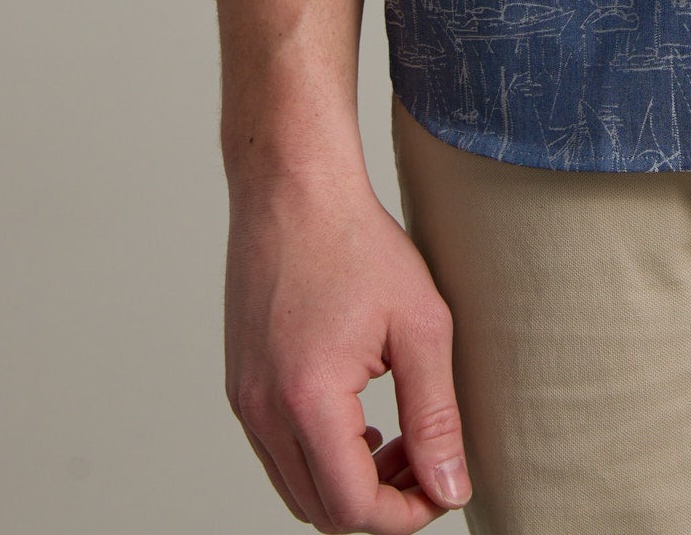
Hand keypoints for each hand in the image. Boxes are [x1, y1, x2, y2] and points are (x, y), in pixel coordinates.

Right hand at [223, 158, 469, 530]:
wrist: (294, 189)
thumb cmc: (357, 243)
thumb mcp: (421, 325)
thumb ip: (436, 416)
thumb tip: (450, 489)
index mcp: (306, 400)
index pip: (353, 507)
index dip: (405, 515)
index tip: (442, 486)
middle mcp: (262, 412)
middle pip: (322, 509)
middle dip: (382, 502)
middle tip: (426, 459)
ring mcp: (244, 402)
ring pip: (297, 488)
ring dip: (350, 482)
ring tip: (400, 438)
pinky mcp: (240, 388)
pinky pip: (279, 454)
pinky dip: (321, 458)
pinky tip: (362, 420)